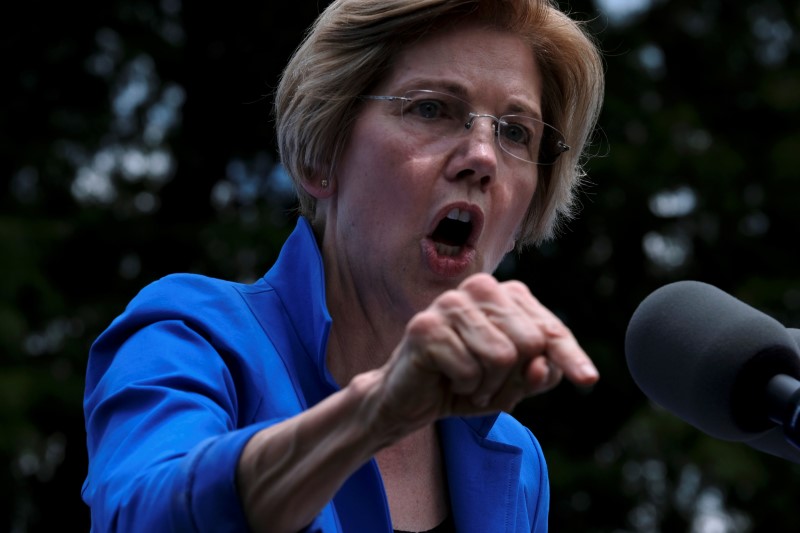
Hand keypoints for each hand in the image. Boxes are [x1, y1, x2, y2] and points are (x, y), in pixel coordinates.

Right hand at [374, 273, 598, 430]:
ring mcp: (450, 303)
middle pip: (531, 343)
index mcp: (505, 295)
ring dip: (488, 386)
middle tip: (487, 386)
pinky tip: (446, 379)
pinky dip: (464, 387)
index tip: (588, 380)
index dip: (569, 357)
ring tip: (468, 382)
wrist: (407, 399)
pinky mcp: (425, 326)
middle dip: (514, 379)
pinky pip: (470, 370)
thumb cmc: (464, 384)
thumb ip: (538, 374)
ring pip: (503, 356)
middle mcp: (480, 288)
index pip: (549, 329)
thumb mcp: (512, 385)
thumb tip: (541, 367)